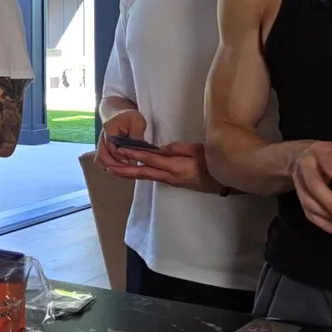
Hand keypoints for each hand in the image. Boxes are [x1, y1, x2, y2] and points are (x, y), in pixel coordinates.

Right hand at [96, 109, 147, 170]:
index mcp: (109, 128)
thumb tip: (135, 152)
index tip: (130, 161)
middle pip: (102, 155)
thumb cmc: (131, 118)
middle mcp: (101, 137)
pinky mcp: (102, 149)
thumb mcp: (138, 123)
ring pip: (100, 160)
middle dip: (115, 165)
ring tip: (124, 171)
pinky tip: (119, 169)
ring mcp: (100, 143)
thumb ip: (136, 137)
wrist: (121, 114)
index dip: (120, 156)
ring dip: (111, 167)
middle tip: (128, 170)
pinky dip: (108, 166)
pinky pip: (101, 161)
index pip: (111, 147)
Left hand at [106, 141, 223, 193]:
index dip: (134, 155)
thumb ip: (177, 149)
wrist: (224, 182)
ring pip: (145, 176)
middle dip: (124, 170)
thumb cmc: (213, 164)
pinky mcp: (172, 182)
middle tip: (107, 167)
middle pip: (143, 173)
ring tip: (113, 170)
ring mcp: (170, 181)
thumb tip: (160, 150)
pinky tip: (131, 170)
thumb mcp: (197, 151)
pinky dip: (139, 173)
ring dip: (129, 173)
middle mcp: (169, 177)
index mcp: (175, 167)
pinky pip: (151, 177)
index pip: (150, 160)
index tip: (120, 150)